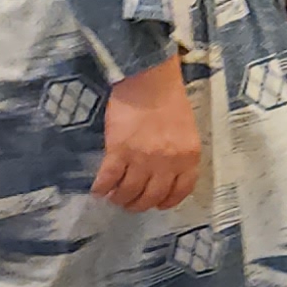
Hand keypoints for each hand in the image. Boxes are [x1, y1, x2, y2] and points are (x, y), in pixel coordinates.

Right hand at [92, 56, 201, 212]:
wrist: (149, 81)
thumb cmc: (170, 101)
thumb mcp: (186, 131)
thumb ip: (180, 153)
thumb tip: (166, 172)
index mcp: (188, 157)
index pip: (180, 191)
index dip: (167, 202)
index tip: (158, 205)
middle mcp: (167, 163)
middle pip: (152, 196)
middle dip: (139, 204)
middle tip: (129, 203)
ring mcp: (142, 159)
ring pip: (129, 191)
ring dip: (119, 199)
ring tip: (113, 198)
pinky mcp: (119, 151)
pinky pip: (108, 178)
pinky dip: (102, 188)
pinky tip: (97, 190)